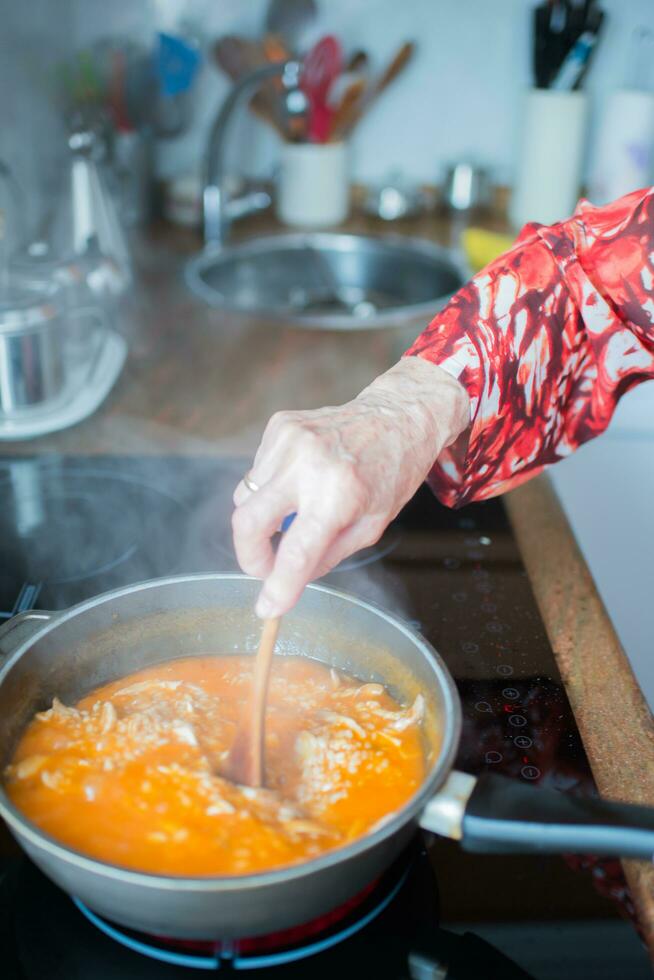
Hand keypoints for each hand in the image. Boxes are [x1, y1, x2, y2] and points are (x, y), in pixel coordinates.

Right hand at [232, 356, 469, 617]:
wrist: (399, 416)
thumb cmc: (391, 473)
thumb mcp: (371, 526)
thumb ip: (326, 556)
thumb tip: (285, 581)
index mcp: (341, 494)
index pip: (296, 552)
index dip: (276, 588)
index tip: (267, 608)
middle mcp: (310, 463)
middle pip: (247, 521)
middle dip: (248, 556)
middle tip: (264, 569)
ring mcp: (290, 440)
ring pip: (245, 498)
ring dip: (262, 517)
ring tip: (297, 510)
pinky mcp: (280, 425)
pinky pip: (256, 472)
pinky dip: (270, 487)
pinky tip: (301, 479)